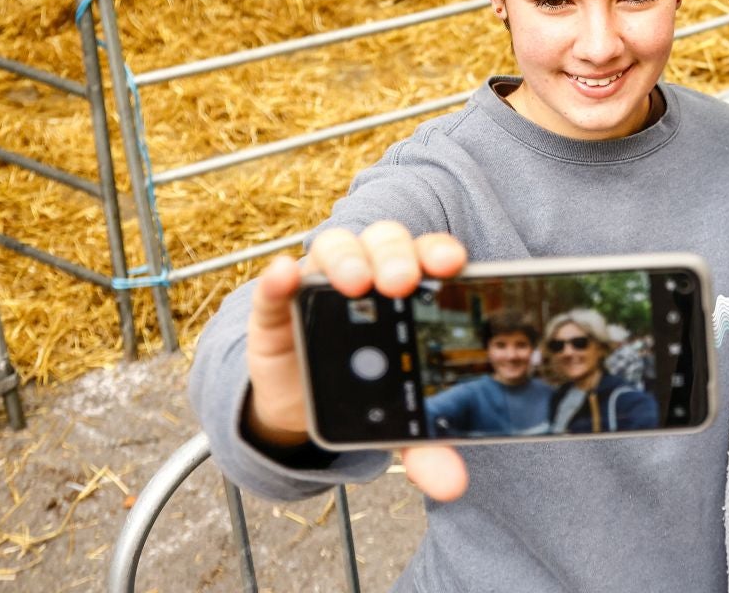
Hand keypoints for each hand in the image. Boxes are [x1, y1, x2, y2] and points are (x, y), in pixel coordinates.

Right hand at [244, 225, 470, 501]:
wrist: (299, 403)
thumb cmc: (361, 392)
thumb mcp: (395, 421)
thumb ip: (424, 448)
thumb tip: (453, 486)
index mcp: (406, 292)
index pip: (427, 256)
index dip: (439, 252)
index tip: (453, 263)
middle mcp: (367, 274)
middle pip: (385, 242)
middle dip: (396, 255)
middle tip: (401, 282)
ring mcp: (318, 286)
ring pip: (334, 248)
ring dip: (346, 259)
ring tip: (354, 282)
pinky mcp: (275, 307)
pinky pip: (275, 284)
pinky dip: (279, 277)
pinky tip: (285, 275)